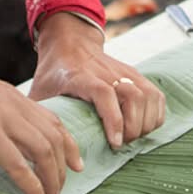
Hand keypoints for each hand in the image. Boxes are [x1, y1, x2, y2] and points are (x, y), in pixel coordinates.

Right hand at [0, 49, 80, 193]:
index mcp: (10, 96)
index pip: (51, 119)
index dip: (67, 142)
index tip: (76, 162)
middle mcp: (13, 104)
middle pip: (53, 136)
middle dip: (64, 166)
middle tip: (65, 189)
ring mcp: (1, 116)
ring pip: (43, 150)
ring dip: (52, 178)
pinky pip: (16, 161)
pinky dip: (31, 183)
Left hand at [29, 11, 166, 149]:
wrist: (70, 42)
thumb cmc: (53, 73)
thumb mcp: (39, 93)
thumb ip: (39, 118)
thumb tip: (37, 150)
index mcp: (80, 77)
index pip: (104, 93)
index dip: (113, 119)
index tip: (115, 142)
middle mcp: (105, 72)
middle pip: (132, 96)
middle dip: (133, 126)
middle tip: (121, 144)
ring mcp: (123, 71)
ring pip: (147, 94)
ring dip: (145, 121)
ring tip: (132, 137)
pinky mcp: (135, 74)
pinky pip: (155, 93)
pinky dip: (156, 113)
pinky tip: (145, 126)